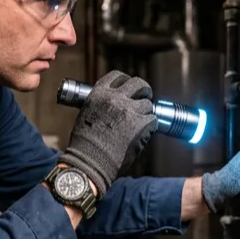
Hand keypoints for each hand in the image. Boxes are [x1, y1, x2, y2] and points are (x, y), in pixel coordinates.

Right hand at [59, 71, 157, 194]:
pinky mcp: (141, 124)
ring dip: (146, 113)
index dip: (126, 81)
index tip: (129, 87)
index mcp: (99, 94)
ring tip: (138, 125)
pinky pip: (153, 120)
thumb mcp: (87, 114)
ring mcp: (130, 110)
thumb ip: (102, 105)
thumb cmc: (85, 144)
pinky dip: (150, 127)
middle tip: (145, 98)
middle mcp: (115, 98)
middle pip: (139, 83)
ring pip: (148, 104)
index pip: (118, 76)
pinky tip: (142, 134)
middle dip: (144, 91)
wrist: (90, 162)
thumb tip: (115, 104)